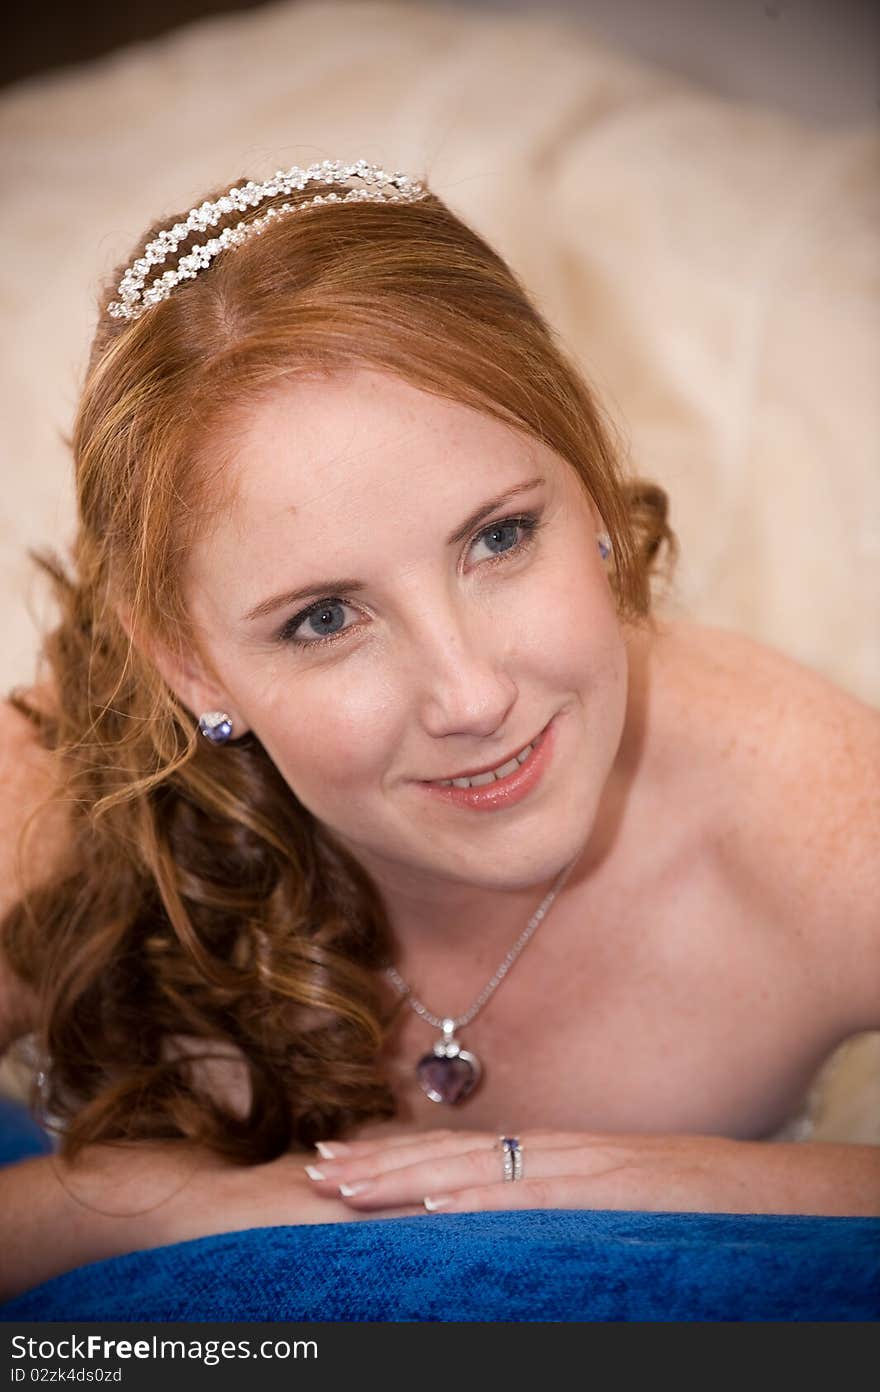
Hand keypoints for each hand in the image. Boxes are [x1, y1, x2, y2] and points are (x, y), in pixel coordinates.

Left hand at [302, 1127, 780, 1214]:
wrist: (748, 1187)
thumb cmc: (676, 1200)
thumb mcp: (597, 1198)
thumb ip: (544, 1203)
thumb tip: (489, 1223)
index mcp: (541, 1154)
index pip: (449, 1153)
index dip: (389, 1157)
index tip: (335, 1162)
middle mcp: (544, 1151)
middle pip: (443, 1156)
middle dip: (375, 1164)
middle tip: (312, 1169)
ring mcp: (570, 1169)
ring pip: (469, 1172)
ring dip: (402, 1180)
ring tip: (344, 1187)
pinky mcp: (597, 1194)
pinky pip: (528, 1198)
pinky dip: (478, 1204)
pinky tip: (433, 1213)